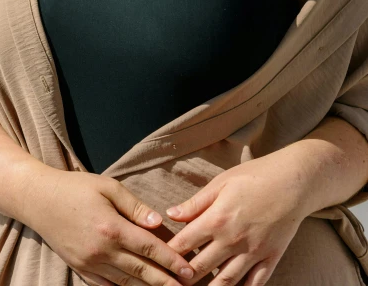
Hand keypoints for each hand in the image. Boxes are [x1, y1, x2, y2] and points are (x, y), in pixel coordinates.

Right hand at [28, 169, 195, 285]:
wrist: (39, 200)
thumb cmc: (75, 188)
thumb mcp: (107, 187)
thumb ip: (134, 206)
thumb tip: (158, 222)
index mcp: (111, 227)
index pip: (149, 248)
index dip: (171, 261)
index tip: (189, 270)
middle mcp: (102, 251)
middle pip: (141, 271)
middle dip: (166, 281)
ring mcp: (90, 263)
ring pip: (126, 282)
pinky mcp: (80, 269)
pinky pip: (106, 285)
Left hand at [164, 153, 308, 285]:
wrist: (293, 181)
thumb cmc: (254, 176)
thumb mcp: (221, 183)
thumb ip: (195, 203)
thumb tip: (170, 214)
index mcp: (217, 219)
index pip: (185, 244)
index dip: (169, 253)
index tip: (158, 259)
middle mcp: (232, 240)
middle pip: (200, 268)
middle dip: (183, 277)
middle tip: (170, 281)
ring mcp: (252, 252)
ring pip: (225, 282)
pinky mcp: (270, 258)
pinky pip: (254, 284)